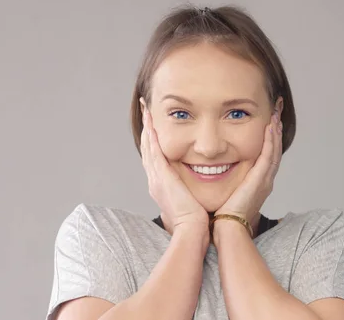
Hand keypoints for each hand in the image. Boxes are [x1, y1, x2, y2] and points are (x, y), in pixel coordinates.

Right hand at [140, 103, 208, 234]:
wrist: (192, 233)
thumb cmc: (196, 224)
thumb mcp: (191, 204)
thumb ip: (192, 195)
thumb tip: (198, 193)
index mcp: (163, 187)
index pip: (156, 160)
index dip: (154, 143)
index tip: (154, 128)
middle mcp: (155, 181)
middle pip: (148, 150)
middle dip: (147, 130)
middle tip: (145, 112)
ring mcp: (156, 178)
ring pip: (148, 147)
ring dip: (147, 127)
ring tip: (145, 110)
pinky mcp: (162, 176)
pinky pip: (154, 150)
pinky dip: (151, 134)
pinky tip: (151, 121)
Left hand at [215, 112, 282, 231]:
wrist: (227, 228)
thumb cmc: (222, 214)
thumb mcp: (226, 192)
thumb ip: (223, 181)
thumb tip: (209, 170)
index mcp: (257, 184)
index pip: (265, 157)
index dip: (268, 141)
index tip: (267, 124)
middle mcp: (264, 181)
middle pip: (274, 151)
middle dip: (275, 133)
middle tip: (276, 114)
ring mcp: (265, 181)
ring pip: (274, 151)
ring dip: (275, 133)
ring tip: (276, 116)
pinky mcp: (260, 181)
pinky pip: (268, 157)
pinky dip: (270, 141)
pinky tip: (270, 128)